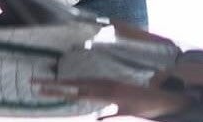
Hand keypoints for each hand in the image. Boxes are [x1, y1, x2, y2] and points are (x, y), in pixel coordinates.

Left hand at [33, 77, 190, 118]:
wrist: (168, 100)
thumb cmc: (145, 104)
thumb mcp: (122, 110)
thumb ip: (109, 114)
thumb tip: (98, 119)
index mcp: (105, 87)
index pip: (76, 85)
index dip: (59, 85)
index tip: (40, 85)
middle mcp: (107, 87)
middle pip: (76, 87)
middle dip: (54, 86)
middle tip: (33, 84)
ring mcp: (115, 94)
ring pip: (86, 91)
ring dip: (67, 90)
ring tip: (47, 89)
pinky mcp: (125, 103)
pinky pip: (108, 105)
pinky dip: (97, 105)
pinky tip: (88, 108)